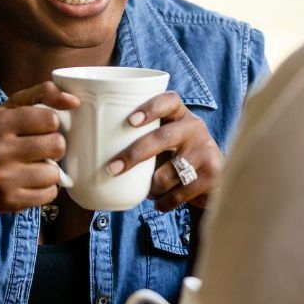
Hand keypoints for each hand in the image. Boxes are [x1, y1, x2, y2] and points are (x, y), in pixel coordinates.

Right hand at [0, 82, 78, 213]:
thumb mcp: (8, 110)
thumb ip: (41, 94)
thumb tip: (73, 101)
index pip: (50, 119)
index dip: (51, 124)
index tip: (40, 128)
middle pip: (56, 145)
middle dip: (53, 146)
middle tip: (40, 149)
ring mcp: (2, 179)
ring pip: (54, 173)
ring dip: (50, 170)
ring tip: (34, 167)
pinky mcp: (9, 201)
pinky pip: (49, 194)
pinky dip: (46, 189)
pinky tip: (31, 183)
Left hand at [106, 91, 221, 211]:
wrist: (214, 182)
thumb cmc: (175, 157)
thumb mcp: (164, 141)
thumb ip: (140, 138)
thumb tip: (89, 148)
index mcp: (180, 114)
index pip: (169, 100)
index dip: (150, 107)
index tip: (129, 121)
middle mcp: (195, 128)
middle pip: (163, 138)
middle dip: (134, 154)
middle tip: (112, 168)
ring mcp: (206, 151)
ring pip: (167, 173)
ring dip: (152, 187)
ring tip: (150, 189)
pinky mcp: (212, 176)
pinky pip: (177, 194)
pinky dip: (163, 202)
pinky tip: (161, 202)